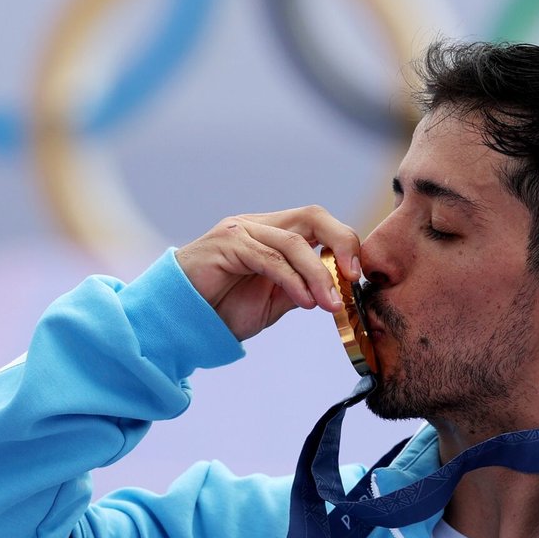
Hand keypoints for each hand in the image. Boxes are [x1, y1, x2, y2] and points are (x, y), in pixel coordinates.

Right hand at [174, 206, 361, 341]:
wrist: (180, 321)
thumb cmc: (223, 310)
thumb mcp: (275, 301)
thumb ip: (303, 288)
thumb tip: (338, 289)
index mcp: (273, 234)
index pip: (318, 223)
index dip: (345, 243)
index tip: (358, 276)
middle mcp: (259, 225)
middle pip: (312, 216)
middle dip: (342, 243)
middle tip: (354, 276)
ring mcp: (240, 231)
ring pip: (293, 243)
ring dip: (318, 276)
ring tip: (330, 305)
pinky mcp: (225, 245)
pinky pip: (268, 259)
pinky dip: (292, 280)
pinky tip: (305, 302)